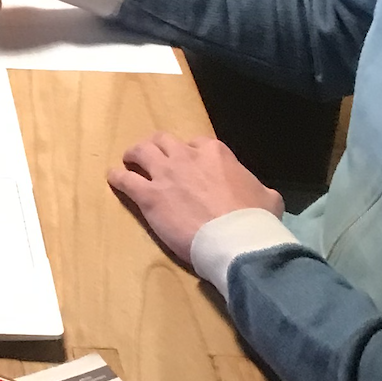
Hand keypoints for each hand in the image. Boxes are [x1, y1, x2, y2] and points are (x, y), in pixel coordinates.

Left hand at [107, 133, 283, 264]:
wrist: (236, 239)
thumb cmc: (255, 220)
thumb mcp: (268, 197)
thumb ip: (258, 188)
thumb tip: (260, 193)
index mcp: (216, 153)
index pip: (197, 143)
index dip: (190, 152)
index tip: (188, 162)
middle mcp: (187, 157)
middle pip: (163, 141)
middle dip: (157, 146)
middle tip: (152, 155)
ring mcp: (165, 174)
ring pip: (141, 152)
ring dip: (134, 155)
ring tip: (129, 160)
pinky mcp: (149, 196)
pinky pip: (126, 180)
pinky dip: (118, 177)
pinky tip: (113, 178)